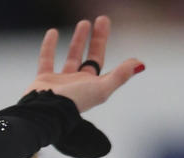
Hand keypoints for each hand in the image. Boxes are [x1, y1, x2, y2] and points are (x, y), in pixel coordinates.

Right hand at [24, 16, 143, 112]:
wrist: (45, 111)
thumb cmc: (74, 101)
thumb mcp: (101, 88)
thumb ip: (120, 75)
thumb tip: (140, 64)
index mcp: (90, 85)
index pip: (100, 60)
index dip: (102, 43)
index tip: (105, 26)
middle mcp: (76, 82)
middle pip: (89, 57)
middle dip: (96, 39)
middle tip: (100, 19)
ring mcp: (60, 81)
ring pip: (71, 57)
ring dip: (78, 41)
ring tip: (83, 23)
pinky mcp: (43, 80)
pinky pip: (46, 60)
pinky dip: (48, 46)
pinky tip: (53, 32)